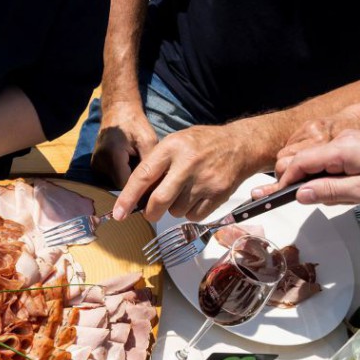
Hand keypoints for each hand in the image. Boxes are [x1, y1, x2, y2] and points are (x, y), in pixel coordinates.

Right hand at [91, 100, 157, 187]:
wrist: (118, 111)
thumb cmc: (136, 124)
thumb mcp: (148, 142)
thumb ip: (149, 166)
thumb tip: (153, 187)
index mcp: (112, 156)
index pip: (125, 185)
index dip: (138, 188)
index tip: (150, 184)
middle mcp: (99, 162)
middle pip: (119, 185)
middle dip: (133, 182)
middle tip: (145, 171)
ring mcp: (95, 165)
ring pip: (114, 183)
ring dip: (126, 177)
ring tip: (134, 163)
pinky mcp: (94, 166)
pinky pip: (110, 177)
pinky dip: (120, 173)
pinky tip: (126, 162)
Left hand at [112, 124, 259, 222]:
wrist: (241, 145)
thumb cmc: (201, 145)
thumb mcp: (175, 142)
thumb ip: (156, 165)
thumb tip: (136, 195)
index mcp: (172, 148)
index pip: (143, 176)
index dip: (128, 198)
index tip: (118, 214)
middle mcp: (188, 164)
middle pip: (159, 201)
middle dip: (150, 212)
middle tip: (150, 212)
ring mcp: (204, 180)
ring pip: (176, 211)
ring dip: (174, 209)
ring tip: (183, 193)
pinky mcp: (218, 194)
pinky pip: (194, 216)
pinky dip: (191, 213)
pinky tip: (196, 197)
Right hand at [252, 130, 359, 208]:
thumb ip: (332, 192)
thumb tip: (301, 194)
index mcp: (342, 149)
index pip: (299, 163)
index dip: (283, 183)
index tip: (273, 199)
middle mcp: (343, 141)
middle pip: (308, 164)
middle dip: (301, 186)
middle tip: (303, 203)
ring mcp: (352, 142)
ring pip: (323, 166)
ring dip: (324, 185)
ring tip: (350, 197)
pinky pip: (337, 164)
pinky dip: (337, 179)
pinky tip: (356, 189)